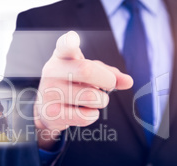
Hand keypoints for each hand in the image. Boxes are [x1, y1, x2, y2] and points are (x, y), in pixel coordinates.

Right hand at [34, 31, 133, 149]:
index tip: (72, 38)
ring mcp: (49, 92)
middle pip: (86, 70)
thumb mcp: (90, 74)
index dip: (69, 42)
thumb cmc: (73, 85)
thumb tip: (128, 81)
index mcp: (62, 56)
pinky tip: (84, 112)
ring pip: (91, 96)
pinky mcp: (51, 113)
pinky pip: (85, 116)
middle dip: (107, 80)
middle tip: (109, 85)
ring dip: (101, 100)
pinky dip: (92, 115)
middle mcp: (52, 71)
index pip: (64, 47)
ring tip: (94, 100)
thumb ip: (109, 74)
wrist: (48, 110)